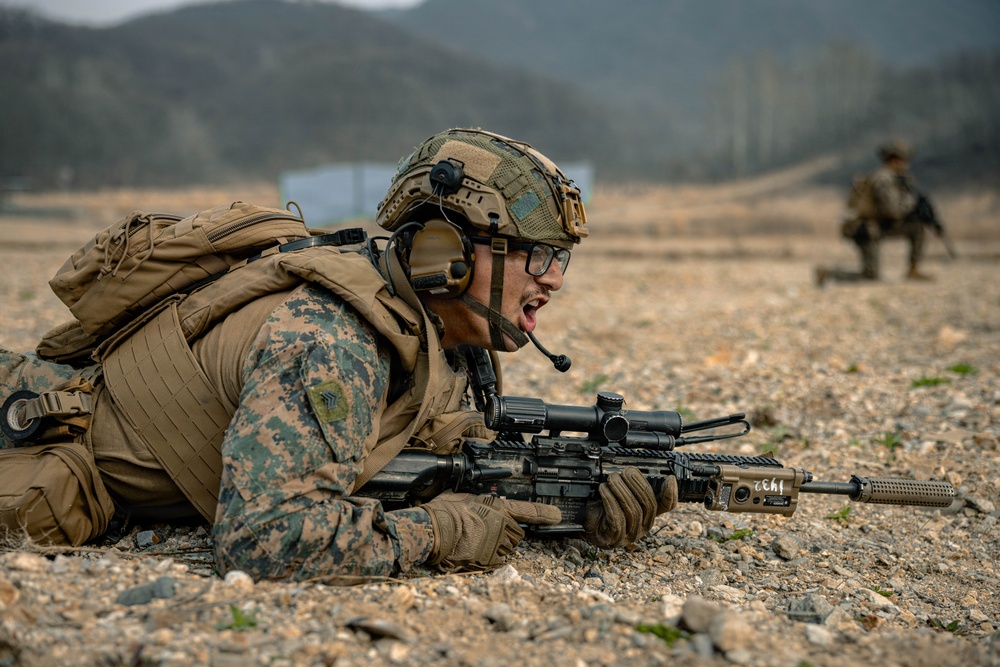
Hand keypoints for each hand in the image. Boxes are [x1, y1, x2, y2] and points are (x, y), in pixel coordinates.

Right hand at [423, 492, 560, 568]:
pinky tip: (469, 551)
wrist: (435, 530)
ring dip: (493, 547)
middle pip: (515, 535)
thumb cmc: (445, 511)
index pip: (528, 511)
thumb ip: (478, 500)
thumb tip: (477, 501)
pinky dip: (483, 559)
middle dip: (504, 535)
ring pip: (504, 549)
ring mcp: (498, 545)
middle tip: (482, 532)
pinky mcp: (490, 561)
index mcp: (498, 508)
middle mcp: (503, 526)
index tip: (557, 516)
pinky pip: (492, 562)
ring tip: (472, 541)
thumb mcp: (464, 497)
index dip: (545, 514)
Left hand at [582, 468, 676, 548]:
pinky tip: (604, 490)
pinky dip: (610, 501)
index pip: (667, 506)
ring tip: (611, 478)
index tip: (670, 478)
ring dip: (621, 491)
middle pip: (648, 505)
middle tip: (625, 472)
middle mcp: (643, 526)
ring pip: (633, 511)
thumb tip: (641, 471)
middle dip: (637, 485)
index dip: (671, 494)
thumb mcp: (620, 492)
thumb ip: (633, 484)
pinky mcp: (615, 538)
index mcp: (648, 514)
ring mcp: (630, 535)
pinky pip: (617, 519)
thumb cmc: (604, 504)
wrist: (583, 520)